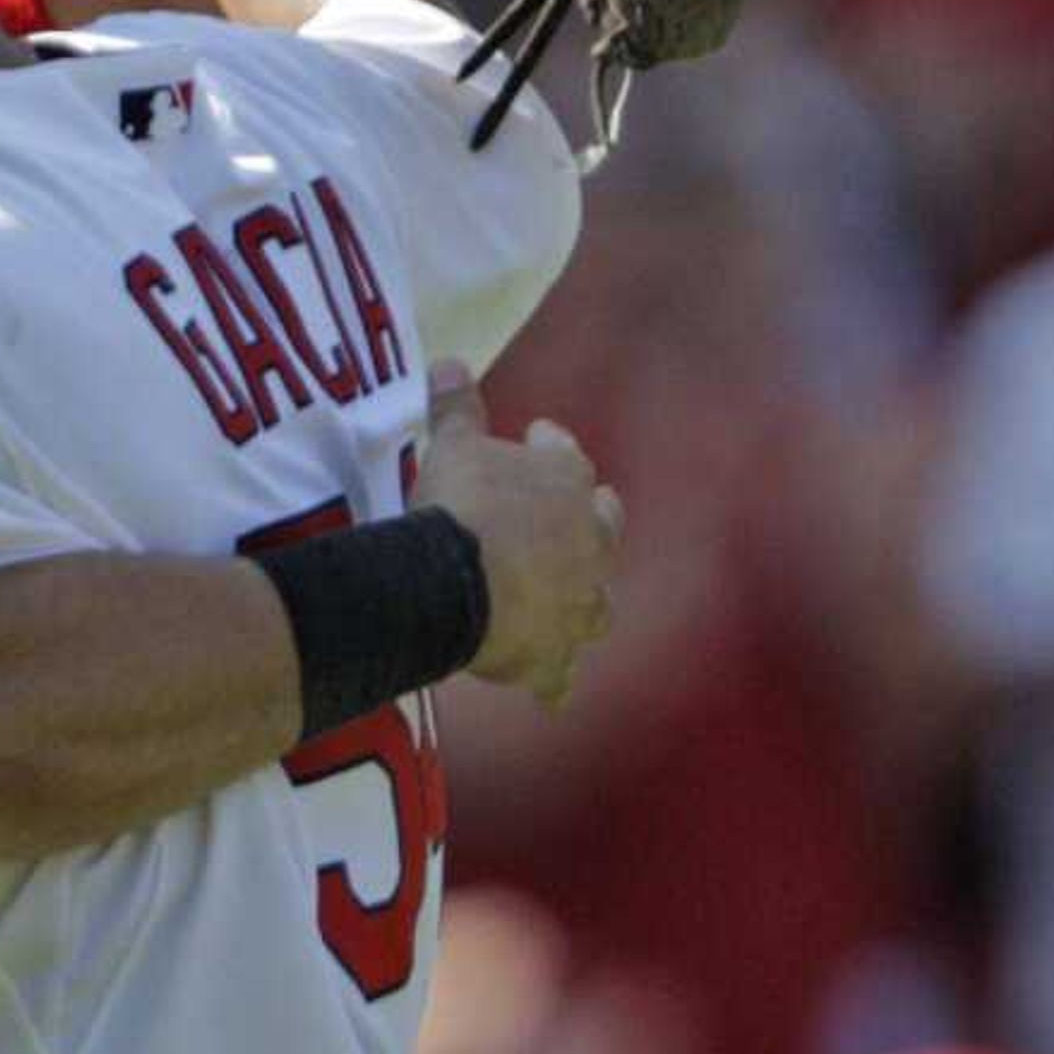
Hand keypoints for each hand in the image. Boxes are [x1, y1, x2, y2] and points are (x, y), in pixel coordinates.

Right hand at [417, 363, 619, 707]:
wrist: (458, 581)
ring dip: (585, 606)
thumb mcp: (452, 445)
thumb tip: (449, 360)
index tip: (536, 439)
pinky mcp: (556, 656)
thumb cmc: (462, 503)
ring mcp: (579, 605)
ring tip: (569, 609)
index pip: (567, 456)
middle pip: (603, 531)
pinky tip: (550, 693)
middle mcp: (590, 545)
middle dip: (590, 527)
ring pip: (597, 608)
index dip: (549, 448)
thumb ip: (456, 407)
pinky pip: (558, 677)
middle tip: (571, 524)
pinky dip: (553, 682)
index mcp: (568, 483)